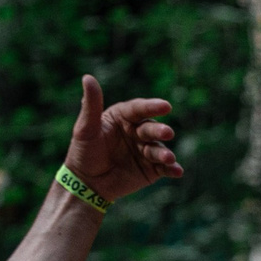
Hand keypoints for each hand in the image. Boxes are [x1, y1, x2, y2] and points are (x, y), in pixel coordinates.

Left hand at [62, 75, 180, 204]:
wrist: (87, 183)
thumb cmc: (84, 152)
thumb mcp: (85, 128)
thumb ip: (91, 104)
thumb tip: (88, 77)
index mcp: (122, 117)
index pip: (138, 109)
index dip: (152, 107)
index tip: (166, 106)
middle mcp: (136, 132)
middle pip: (151, 128)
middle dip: (160, 131)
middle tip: (167, 133)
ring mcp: (145, 151)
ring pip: (158, 148)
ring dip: (164, 152)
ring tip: (168, 158)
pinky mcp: (151, 169)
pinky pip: (164, 167)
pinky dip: (172, 169)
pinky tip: (177, 171)